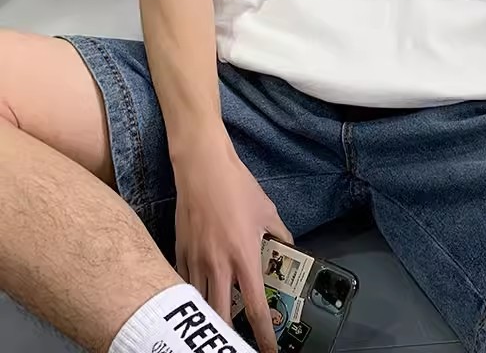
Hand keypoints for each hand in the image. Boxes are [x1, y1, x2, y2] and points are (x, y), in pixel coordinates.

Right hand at [172, 131, 292, 352]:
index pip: (256, 307)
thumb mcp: (268, 211)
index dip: (264, 334)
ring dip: (208, 319)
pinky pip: (184, 283)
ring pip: (198, 304)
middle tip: (237, 346)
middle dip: (228, 338)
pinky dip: (191, 295)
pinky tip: (195, 299)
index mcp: (245, 257)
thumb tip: (288, 249)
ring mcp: (195, 261)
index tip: (269, 350)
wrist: (203, 169)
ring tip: (215, 330)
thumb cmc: (238, 188)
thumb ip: (280, 235)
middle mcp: (219, 265)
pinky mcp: (179, 252)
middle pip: (220, 317)